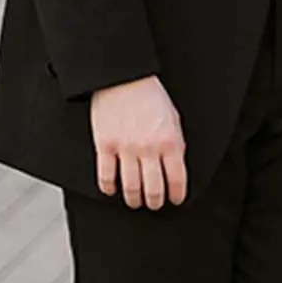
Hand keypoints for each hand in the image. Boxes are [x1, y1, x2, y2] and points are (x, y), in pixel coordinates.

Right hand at [90, 75, 186, 209]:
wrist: (124, 78)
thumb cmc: (150, 95)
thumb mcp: (174, 118)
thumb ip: (175, 143)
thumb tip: (176, 165)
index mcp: (170, 141)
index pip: (176, 179)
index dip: (177, 194)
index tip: (175, 199)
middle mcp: (149, 148)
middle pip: (153, 189)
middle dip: (156, 201)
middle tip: (155, 204)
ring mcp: (125, 148)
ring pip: (131, 187)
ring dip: (134, 199)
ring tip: (136, 202)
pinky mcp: (105, 145)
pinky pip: (106, 175)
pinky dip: (109, 187)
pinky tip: (112, 190)